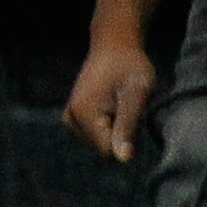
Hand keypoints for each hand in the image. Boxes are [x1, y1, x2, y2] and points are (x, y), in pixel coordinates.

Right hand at [61, 37, 156, 164]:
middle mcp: (70, 118)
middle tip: (128, 108)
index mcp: (83, 114)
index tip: (132, 114)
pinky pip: (95, 136)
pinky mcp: (73, 116)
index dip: (127, 138)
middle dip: (120, 135)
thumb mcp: (136, 95)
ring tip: (121, 106)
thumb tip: (123, 160)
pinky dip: (108, 128)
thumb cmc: (131, 68)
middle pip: (103, 149)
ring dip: (115, 131)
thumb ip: (127, 127)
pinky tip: (113, 108)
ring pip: (100, 144)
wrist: (115, 46)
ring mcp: (69, 117)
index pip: (109, 152)